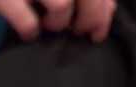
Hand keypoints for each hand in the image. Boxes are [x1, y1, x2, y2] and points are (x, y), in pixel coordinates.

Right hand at [0, 0, 116, 42]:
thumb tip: (108, 11)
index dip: (103, 10)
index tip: (98, 32)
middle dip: (88, 18)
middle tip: (76, 32)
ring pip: (62, 4)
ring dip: (59, 23)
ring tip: (48, 26)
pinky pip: (27, 19)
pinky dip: (30, 29)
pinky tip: (28, 32)